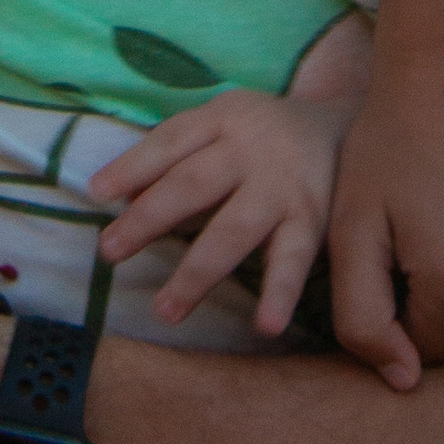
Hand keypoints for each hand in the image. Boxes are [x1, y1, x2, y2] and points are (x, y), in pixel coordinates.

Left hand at [90, 88, 345, 338]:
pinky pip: (294, 259)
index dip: (132, 166)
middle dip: (148, 220)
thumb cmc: (264, 134)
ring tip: (165, 310)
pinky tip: (265, 325)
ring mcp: (282, 187)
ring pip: (234, 230)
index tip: (97, 194)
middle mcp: (250, 150)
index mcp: (222, 119)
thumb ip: (178, 155)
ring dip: (197, 273)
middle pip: (191, 185)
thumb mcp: (223, 124)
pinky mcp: (313, 220)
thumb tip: (119, 195)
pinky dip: (281, 292)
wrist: (346, 129)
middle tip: (108, 252)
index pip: (170, 142)